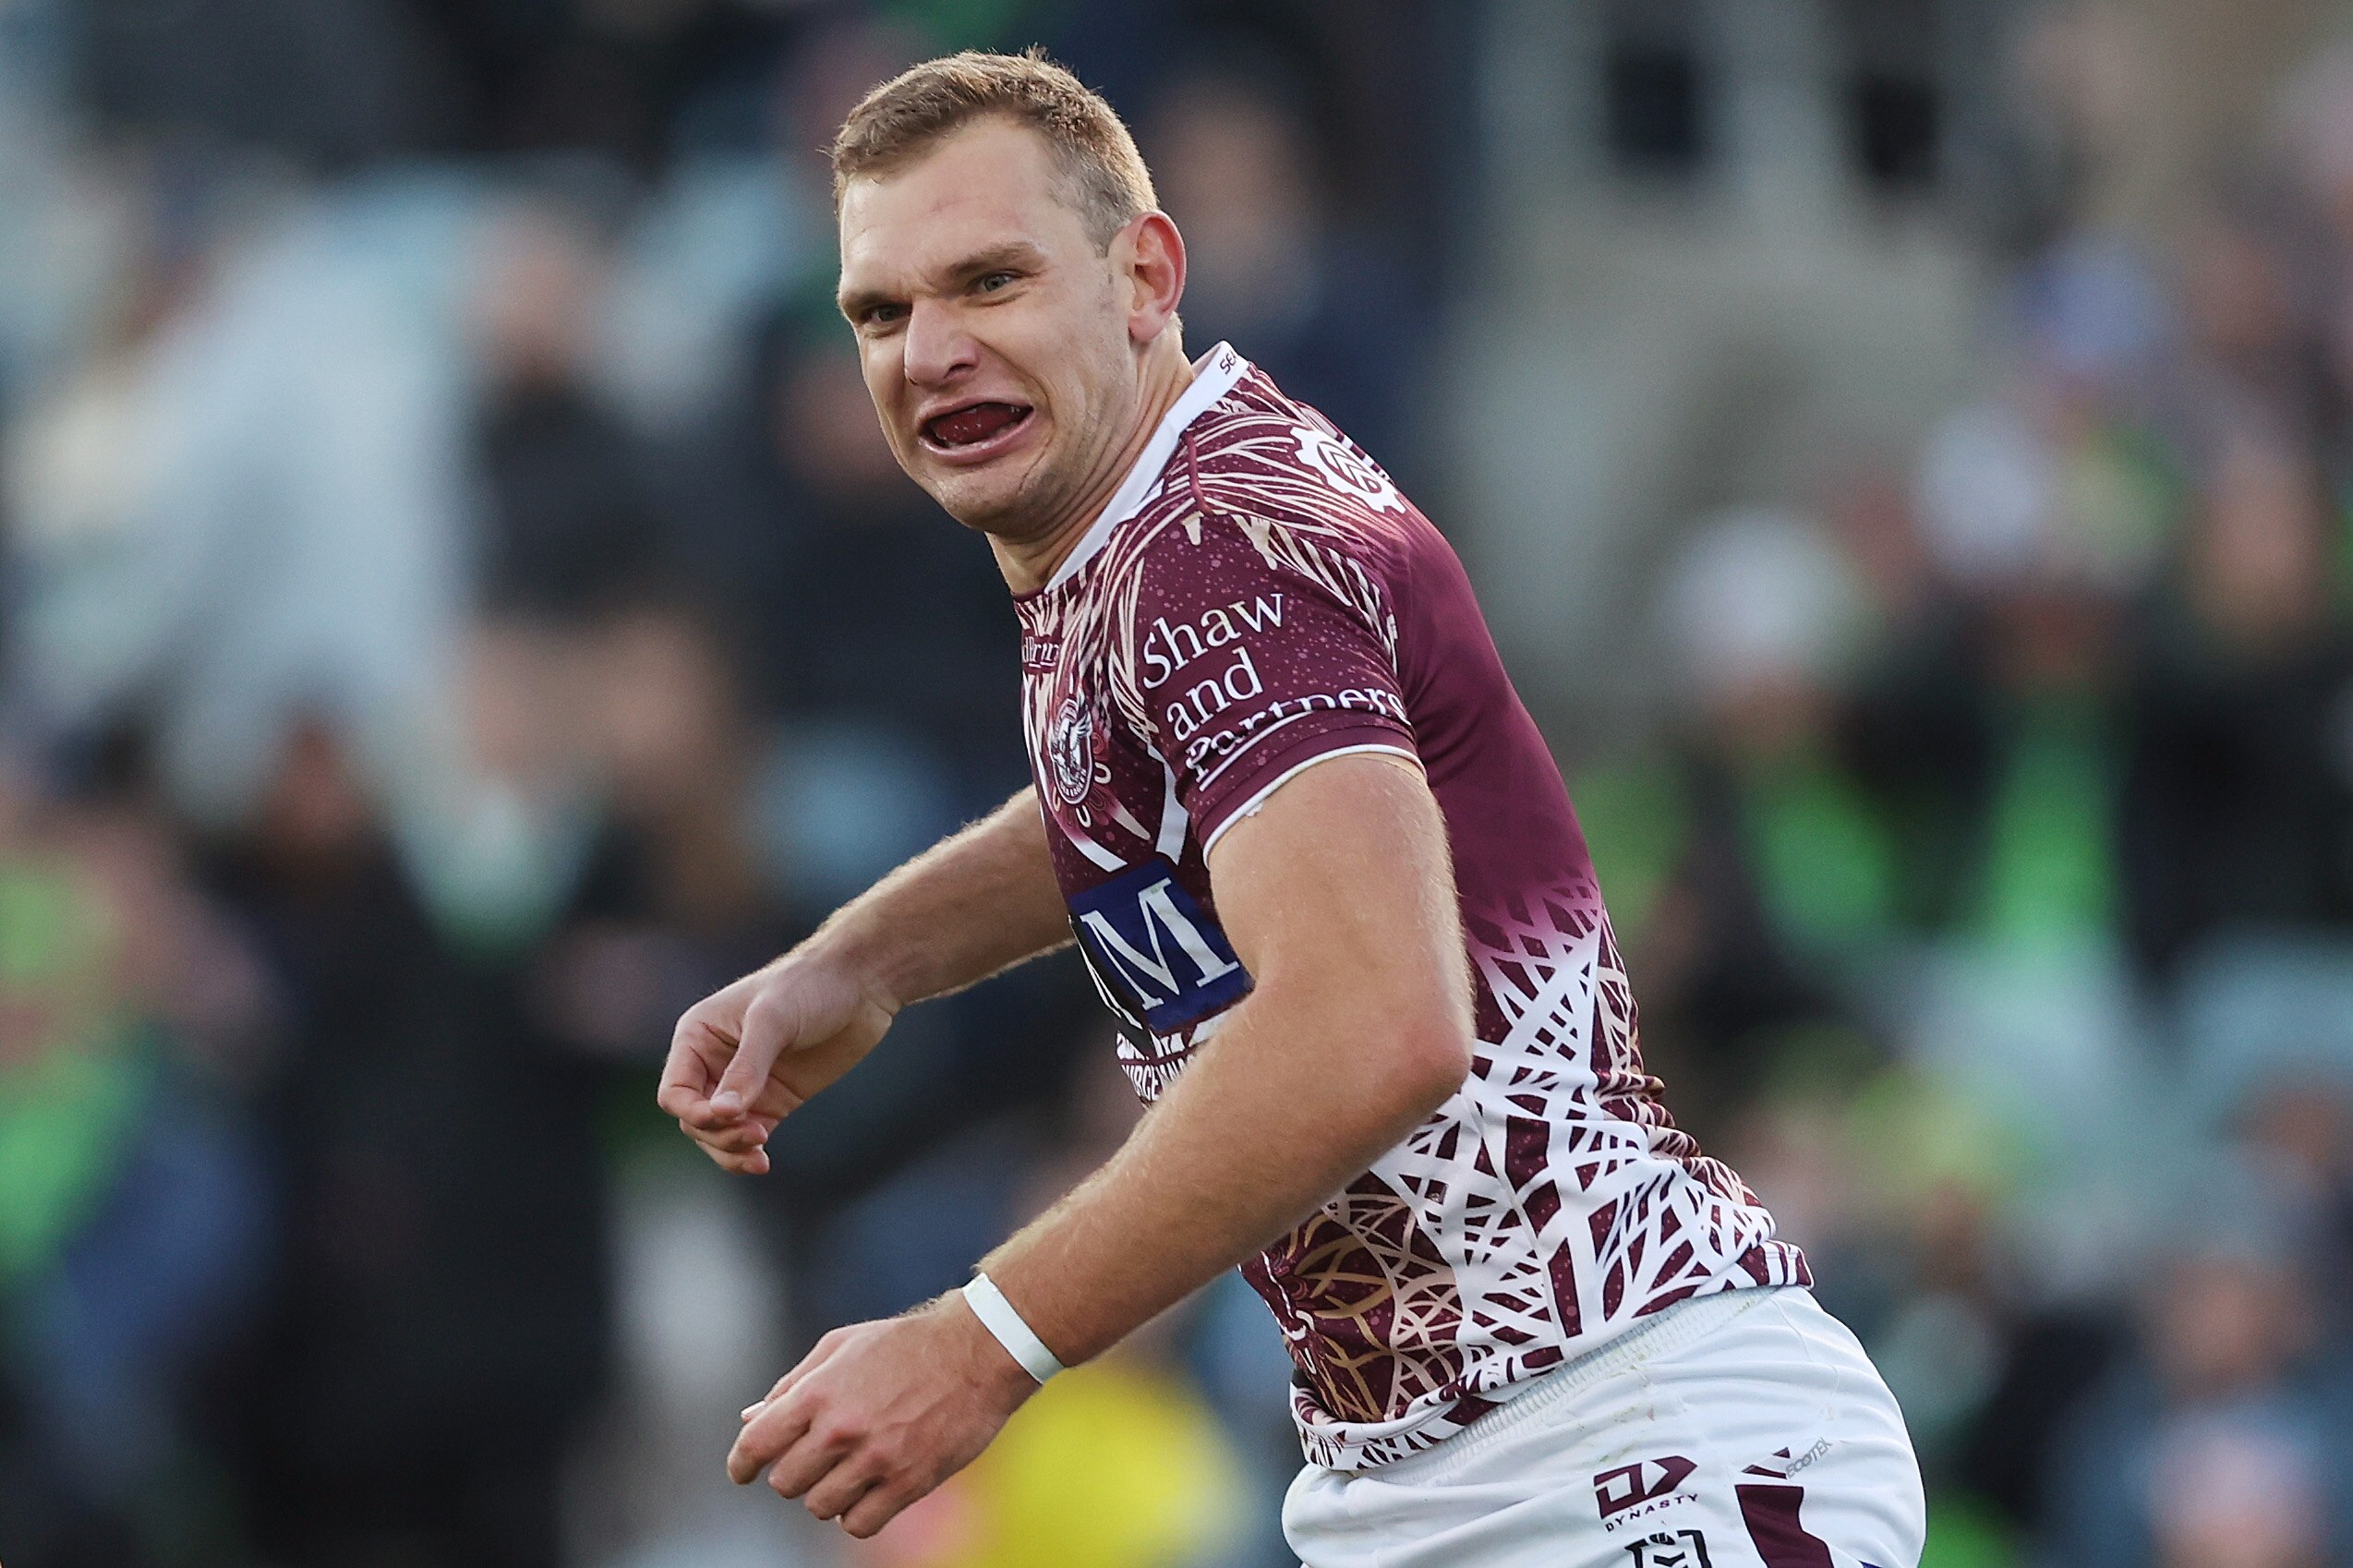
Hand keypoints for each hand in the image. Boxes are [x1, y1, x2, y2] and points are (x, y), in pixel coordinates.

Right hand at [657, 949, 897, 1172]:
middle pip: (694, 1119)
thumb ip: (748, 1067)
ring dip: (731, 1149)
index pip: (675, 1092)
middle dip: (717, 1134)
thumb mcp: (773, 1019)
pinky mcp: (774, 1100)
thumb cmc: (809, 985)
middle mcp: (714, 1063)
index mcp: (698, 1036)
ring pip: (718, 1133)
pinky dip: (749, 1152)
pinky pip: (749, 1135)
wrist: (859, 984)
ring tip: (759, 1155)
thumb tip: (722, 1114)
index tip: (726, 1116)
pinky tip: (763, 1162)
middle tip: (755, 1134)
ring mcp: (745, 1085)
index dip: (692, 1112)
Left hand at [729, 1294, 1037, 1538]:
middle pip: (786, 1482)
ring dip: (827, 1494)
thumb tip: (749, 1420)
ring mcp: (876, 1460)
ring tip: (848, 1472)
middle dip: (794, 1473)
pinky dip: (857, 1515)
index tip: (742, 1473)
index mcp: (818, 1392)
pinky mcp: (908, 1483)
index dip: (741, 1465)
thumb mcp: (841, 1347)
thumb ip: (793, 1384)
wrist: (977, 1352)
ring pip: (819, 1507)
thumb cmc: (905, 1344)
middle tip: (816, 1459)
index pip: (757, 1445)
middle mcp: (841, 1429)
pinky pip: (859, 1525)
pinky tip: (868, 1493)